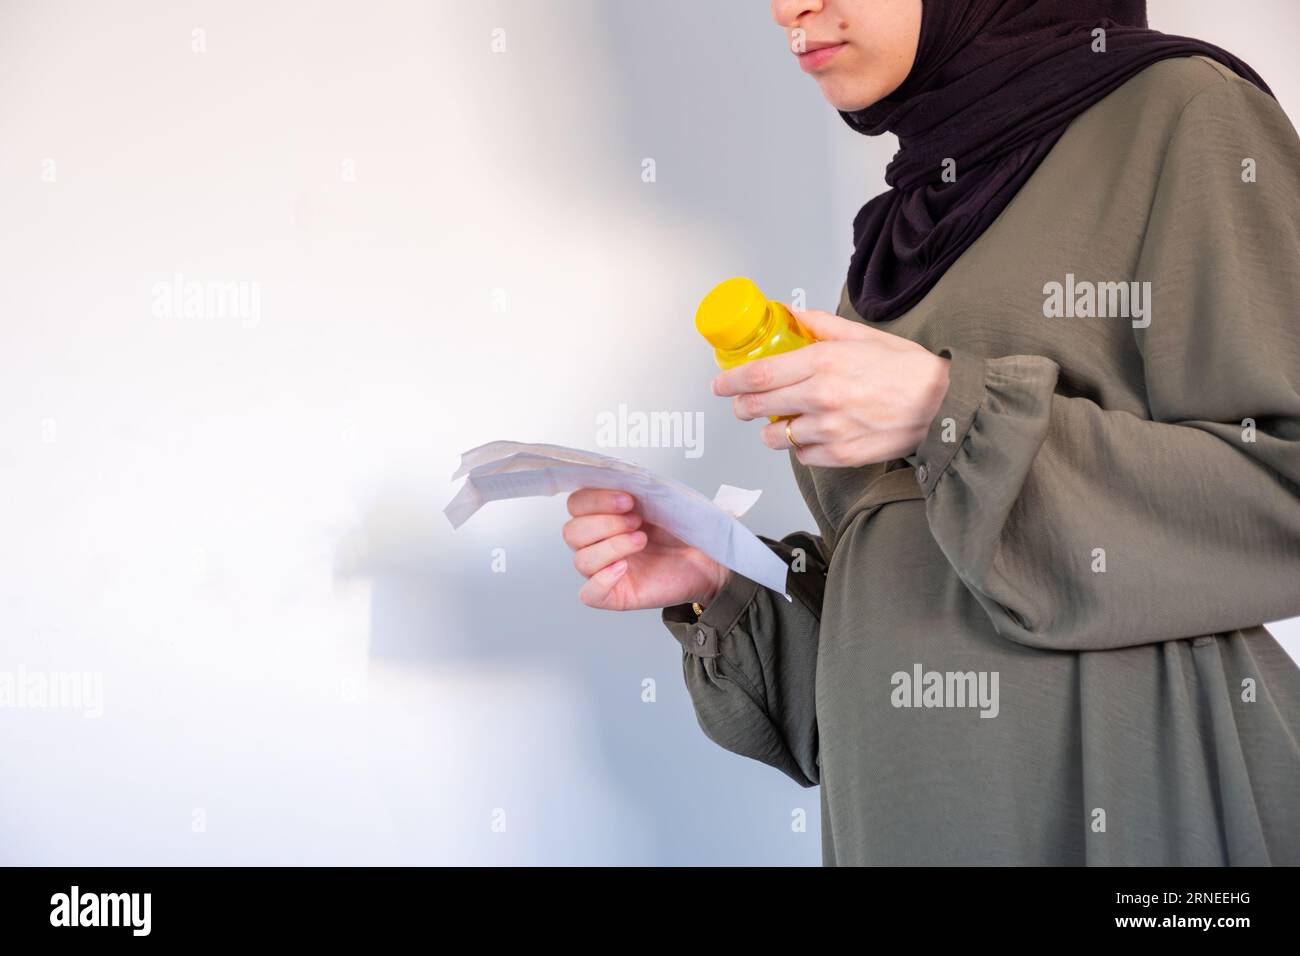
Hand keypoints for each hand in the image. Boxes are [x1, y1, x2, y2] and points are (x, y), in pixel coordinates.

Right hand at [562, 488, 729, 611]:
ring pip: (581, 560)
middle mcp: (597, 542)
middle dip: (605, 523)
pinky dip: (602, 580)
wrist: (707, 557)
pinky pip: (589, 594)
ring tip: (641, 540)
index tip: (628, 499)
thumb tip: (622, 475)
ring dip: (611, 546)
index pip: (576, 504)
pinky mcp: (615, 595)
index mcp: (602, 515)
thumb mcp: (661, 500)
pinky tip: (624, 568)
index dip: (596, 500)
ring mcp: (603, 569)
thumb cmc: (682, 529)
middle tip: (637, 520)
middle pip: (572, 532)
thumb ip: (639, 487)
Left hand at [711, 309, 950, 467]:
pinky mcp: (841, 455)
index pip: (759, 374)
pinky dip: (801, 447)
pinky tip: (813, 435)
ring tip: (785, 421)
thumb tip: (793, 315)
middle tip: (743, 405)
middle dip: (743, 406)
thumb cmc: (909, 371)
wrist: (944, 406)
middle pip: (758, 407)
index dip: (731, 381)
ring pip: (776, 437)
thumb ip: (822, 325)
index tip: (720, 384)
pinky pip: (802, 456)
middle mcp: (822, 396)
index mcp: (825, 362)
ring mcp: (830, 429)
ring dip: (773, 430)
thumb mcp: (865, 336)